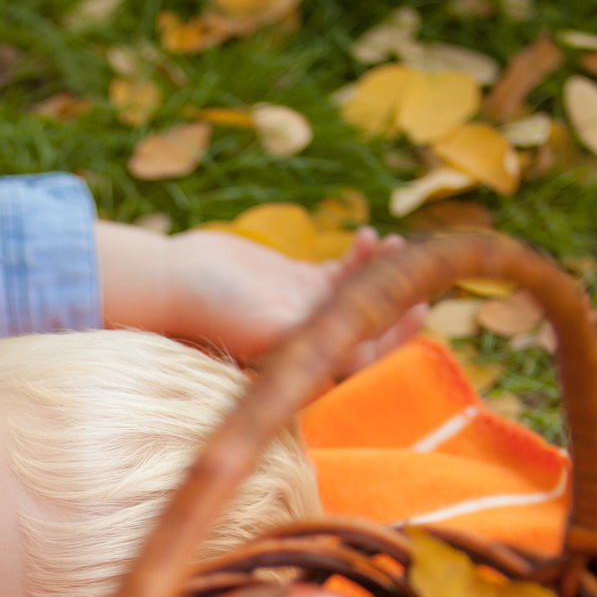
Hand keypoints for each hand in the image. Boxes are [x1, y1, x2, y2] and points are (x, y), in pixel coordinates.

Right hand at [97, 222, 429, 382]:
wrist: (174, 278)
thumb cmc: (215, 310)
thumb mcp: (270, 329)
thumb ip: (313, 341)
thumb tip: (361, 355)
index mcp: (303, 359)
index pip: (360, 356)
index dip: (394, 337)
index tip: (416, 311)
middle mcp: (308, 337)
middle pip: (366, 326)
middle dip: (396, 307)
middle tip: (422, 284)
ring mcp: (304, 307)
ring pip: (358, 294)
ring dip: (381, 274)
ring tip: (401, 248)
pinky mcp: (296, 281)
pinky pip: (339, 272)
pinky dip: (359, 257)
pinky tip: (370, 237)